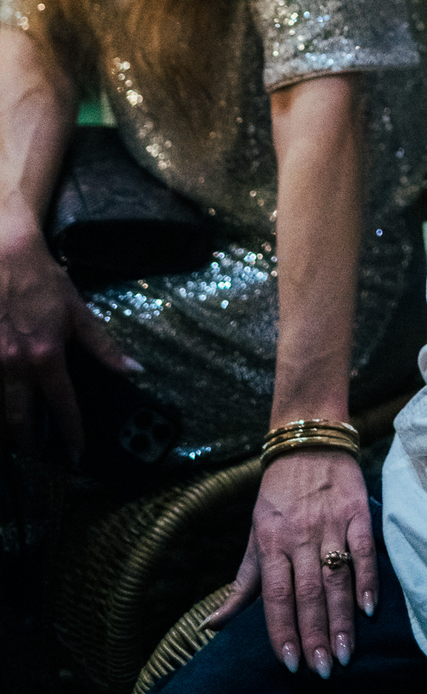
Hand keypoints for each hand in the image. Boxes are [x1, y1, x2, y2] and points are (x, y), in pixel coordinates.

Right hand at [0, 219, 138, 457]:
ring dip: (5, 430)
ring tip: (15, 439)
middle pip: (19, 419)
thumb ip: (103, 346)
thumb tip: (132, 370)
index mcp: (46, 356)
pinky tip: (1, 411)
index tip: (76, 453)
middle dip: (29, 443)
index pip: (62, 405)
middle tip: (38, 454)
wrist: (5, 254)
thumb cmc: (43, 281)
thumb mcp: (78, 311)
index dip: (71, 433)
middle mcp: (14, 364)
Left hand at [206, 450, 376, 676]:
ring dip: (342, 618)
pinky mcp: (357, 510)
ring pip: (336, 577)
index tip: (291, 663)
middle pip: (308, 592)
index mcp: (271, 541)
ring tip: (346, 653)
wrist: (307, 440)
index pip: (276, 595)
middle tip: (323, 669)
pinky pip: (363, 549)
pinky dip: (367, 579)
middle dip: (316, 634)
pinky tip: (369, 608)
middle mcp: (299, 535)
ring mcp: (330, 522)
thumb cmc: (278, 495)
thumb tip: (212, 625)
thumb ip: (241, 584)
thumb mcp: (254, 535)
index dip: (283, 631)